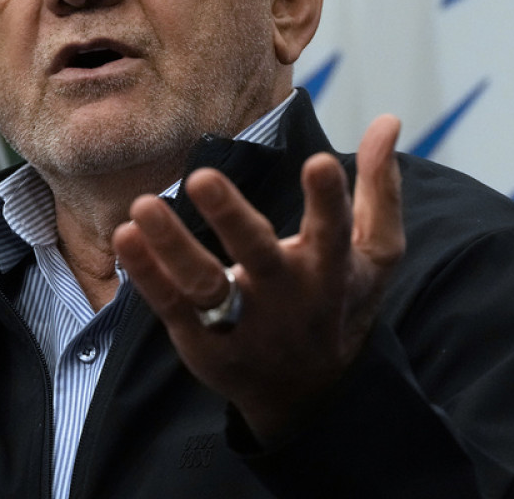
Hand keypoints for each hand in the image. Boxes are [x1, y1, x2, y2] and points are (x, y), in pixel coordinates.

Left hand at [111, 115, 404, 442]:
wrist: (309, 393)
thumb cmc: (343, 302)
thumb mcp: (377, 253)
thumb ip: (379, 187)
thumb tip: (388, 119)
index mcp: (331, 270)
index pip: (333, 231)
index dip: (328, 200)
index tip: (318, 162)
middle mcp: (286, 297)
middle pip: (258, 257)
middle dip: (231, 218)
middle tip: (201, 176)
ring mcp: (243, 324)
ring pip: (204, 286)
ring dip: (171, 246)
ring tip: (143, 205)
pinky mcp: (205, 343)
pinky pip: (171, 307)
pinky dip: (147, 274)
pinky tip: (125, 237)